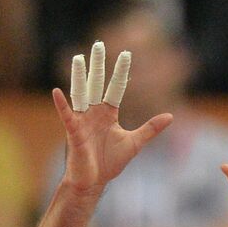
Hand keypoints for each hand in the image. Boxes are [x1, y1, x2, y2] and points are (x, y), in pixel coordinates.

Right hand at [51, 41, 172, 194]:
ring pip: (81, 94)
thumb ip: (151, 128)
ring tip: (79, 59)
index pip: (116, 88)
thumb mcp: (135, 143)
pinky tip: (57, 91)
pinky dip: (62, 104)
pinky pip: (67, 116)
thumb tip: (170, 115)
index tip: (127, 54)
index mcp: (108, 113)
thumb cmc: (110, 162)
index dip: (121, 73)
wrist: (94, 182)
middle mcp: (94, 113)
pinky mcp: (73, 132)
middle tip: (99, 44)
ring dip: (80, 77)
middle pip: (96, 84)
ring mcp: (83, 121)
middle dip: (98, 66)